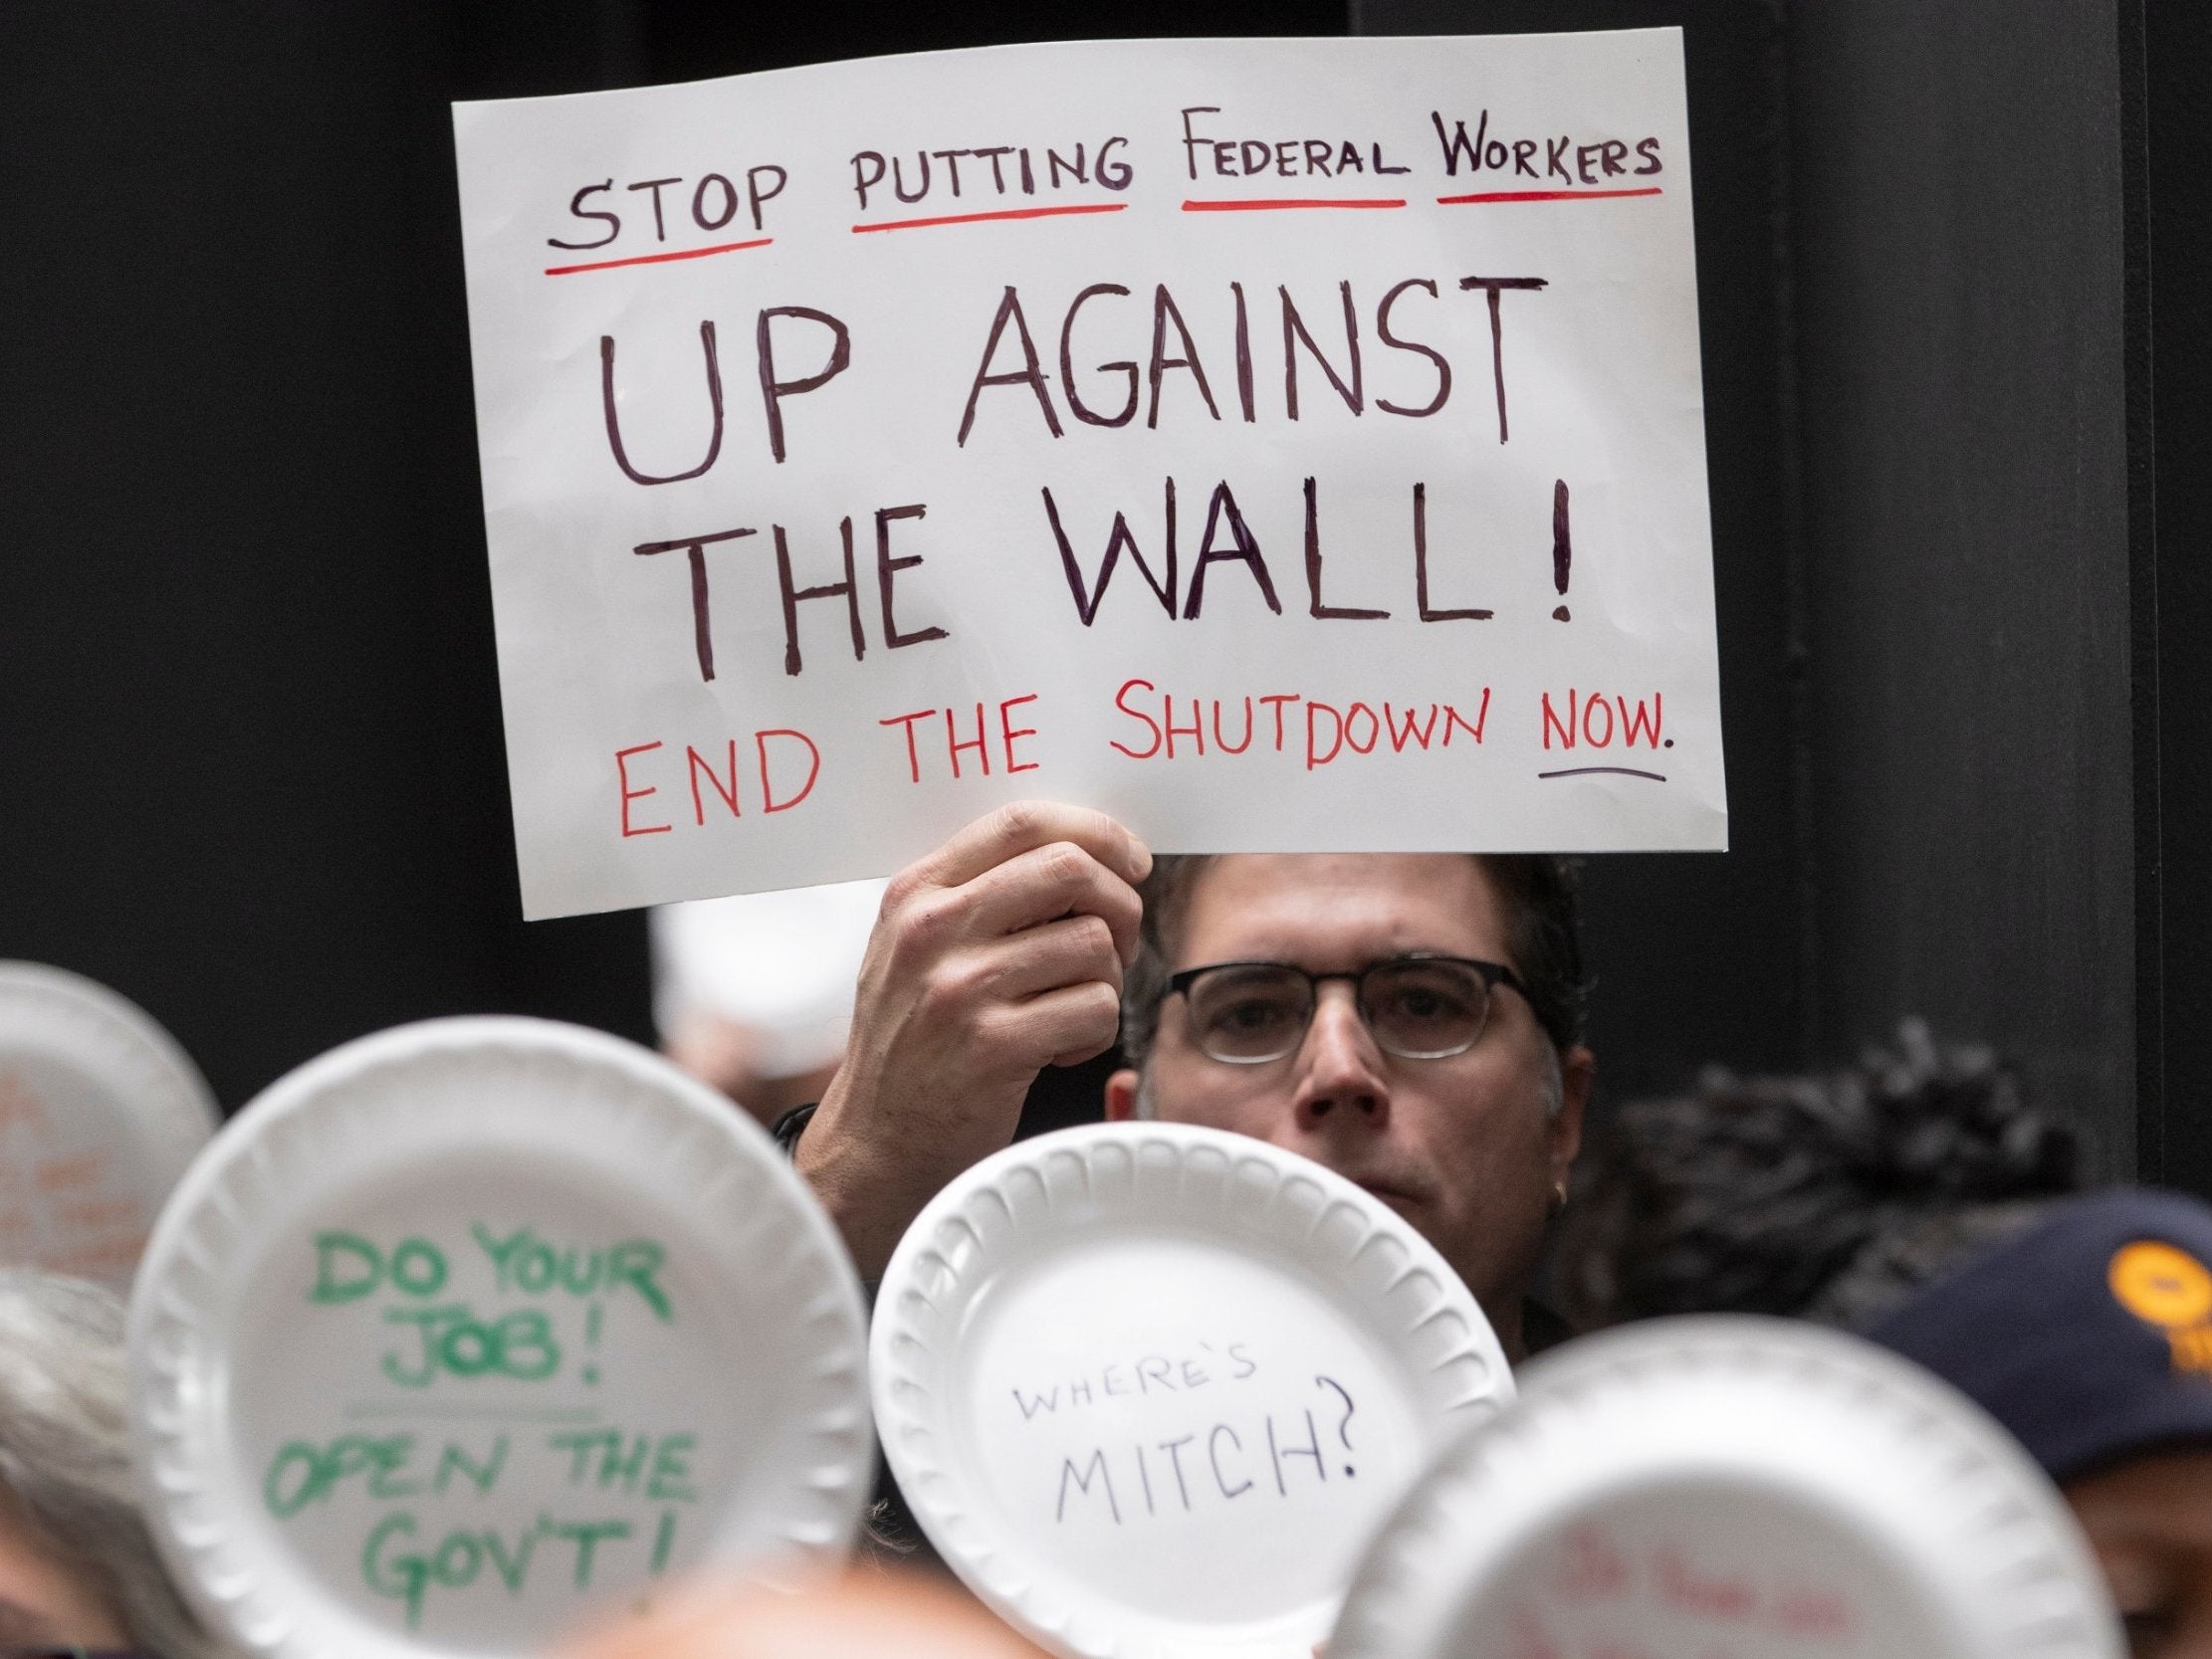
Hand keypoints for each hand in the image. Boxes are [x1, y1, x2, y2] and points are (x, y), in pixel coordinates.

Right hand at [797, 802, 1150, 1278]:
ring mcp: (961, 987)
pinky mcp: (994, 1045)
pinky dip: (1096, 1034)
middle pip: (1072, 870)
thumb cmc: (911, 1043)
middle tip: (1119, 944)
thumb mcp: (915, 949)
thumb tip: (1090, 855)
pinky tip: (1059, 1052)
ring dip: (1106, 982)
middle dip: (1120, 904)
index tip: (1131, 861)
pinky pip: (1097, 1009)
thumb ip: (979, 894)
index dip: (1097, 832)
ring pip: (1094, 945)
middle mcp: (933, 930)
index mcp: (917, 892)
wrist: (874, 1145)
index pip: (1024, 822)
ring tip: (1069, 1011)